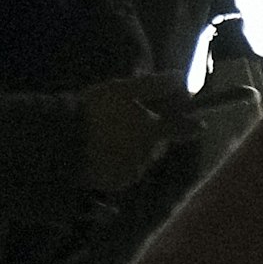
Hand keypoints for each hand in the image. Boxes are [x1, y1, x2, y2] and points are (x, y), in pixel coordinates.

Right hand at [76, 73, 200, 190]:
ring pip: (142, 159)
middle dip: (154, 135)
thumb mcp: (123, 90)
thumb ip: (155, 85)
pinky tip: (105, 152)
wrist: (61, 141)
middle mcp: (146, 155)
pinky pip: (126, 172)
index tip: (201, 125)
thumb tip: (182, 78)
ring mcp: (131, 172)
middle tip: (134, 122)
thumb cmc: (93, 110)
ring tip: (114, 136)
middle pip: (159, 145)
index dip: (192, 125)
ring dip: (136, 149)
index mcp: (151, 131)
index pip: (181, 129)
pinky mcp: (115, 185)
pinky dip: (121, 163)